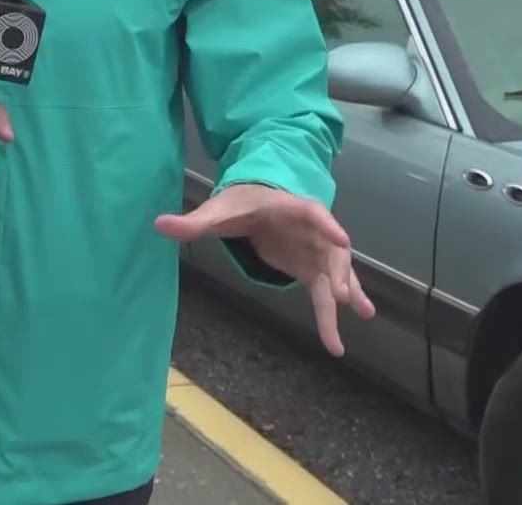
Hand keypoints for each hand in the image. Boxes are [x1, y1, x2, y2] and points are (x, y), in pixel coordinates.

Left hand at [155, 183, 374, 356]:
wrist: (258, 201)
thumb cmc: (241, 203)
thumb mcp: (217, 211)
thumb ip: (192, 222)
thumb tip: (159, 225)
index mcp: (290, 208)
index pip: (312, 213)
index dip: (328, 225)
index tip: (341, 240)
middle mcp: (312, 229)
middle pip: (331, 250)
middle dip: (338, 272)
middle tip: (342, 296)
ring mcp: (316, 249)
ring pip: (336, 273)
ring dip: (349, 291)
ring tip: (362, 313)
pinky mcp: (313, 267)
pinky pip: (330, 287)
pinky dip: (344, 302)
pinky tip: (358, 320)